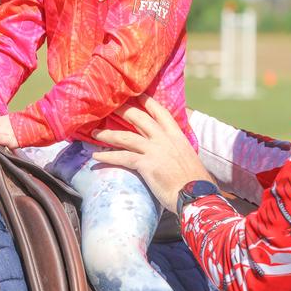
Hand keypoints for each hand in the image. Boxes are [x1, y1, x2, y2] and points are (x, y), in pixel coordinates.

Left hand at [92, 96, 209, 212]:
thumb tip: (169, 151)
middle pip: (139, 118)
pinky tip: (96, 158)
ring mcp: (155, 150)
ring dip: (108, 135)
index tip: (137, 95)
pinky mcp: (146, 164)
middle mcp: (164, 139)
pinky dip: (107, 157)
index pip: (160, 112)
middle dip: (123, 111)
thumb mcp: (188, 157)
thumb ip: (176, 149)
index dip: (148, 102)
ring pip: (126, 137)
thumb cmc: (194, 181)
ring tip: (94, 133)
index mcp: (176, 136)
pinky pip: (122, 157)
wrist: (196, 196)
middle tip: (108, 107)